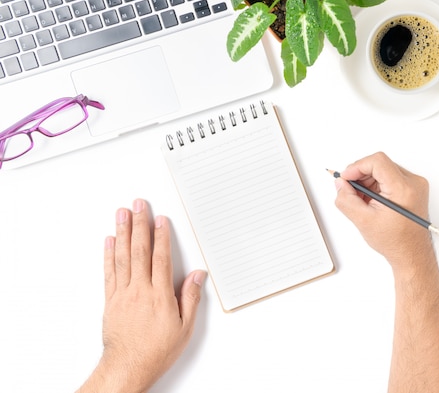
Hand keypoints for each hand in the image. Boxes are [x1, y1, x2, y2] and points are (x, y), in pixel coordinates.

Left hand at [77, 199, 206, 392]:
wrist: (127, 367)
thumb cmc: (156, 350)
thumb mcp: (184, 328)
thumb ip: (190, 298)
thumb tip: (196, 275)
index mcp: (159, 295)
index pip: (160, 258)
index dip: (161, 236)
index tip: (161, 219)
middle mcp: (139, 290)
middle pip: (140, 250)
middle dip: (140, 224)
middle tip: (138, 205)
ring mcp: (122, 294)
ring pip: (122, 256)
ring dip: (123, 232)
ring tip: (122, 214)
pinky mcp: (110, 300)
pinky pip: (109, 272)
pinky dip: (108, 254)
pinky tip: (109, 240)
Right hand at [333, 152, 433, 271]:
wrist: (412, 255)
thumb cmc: (395, 242)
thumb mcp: (363, 221)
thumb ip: (346, 200)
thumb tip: (340, 184)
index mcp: (404, 189)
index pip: (377, 162)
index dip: (357, 166)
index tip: (345, 177)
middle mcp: (413, 183)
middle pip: (380, 165)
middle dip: (361, 176)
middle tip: (350, 191)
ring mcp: (415, 185)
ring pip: (383, 170)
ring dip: (368, 182)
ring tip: (363, 201)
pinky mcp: (413, 189)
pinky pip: (389, 178)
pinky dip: (376, 186)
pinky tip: (372, 202)